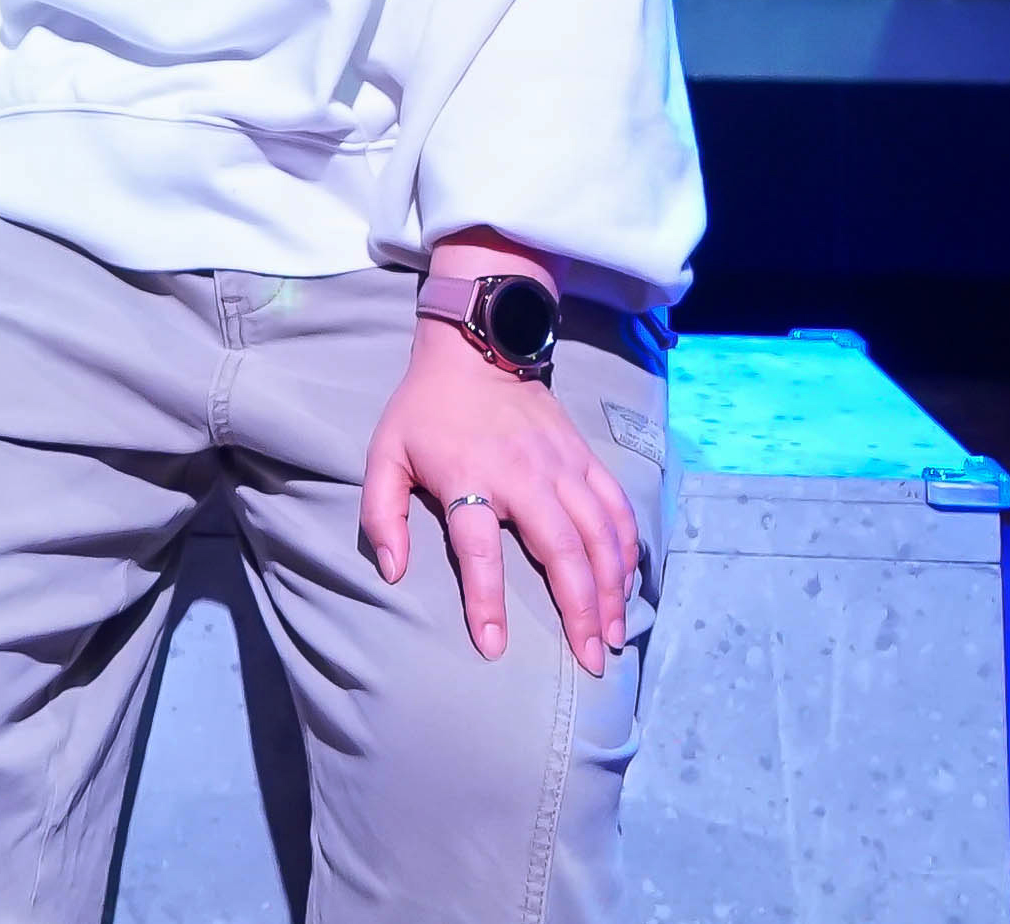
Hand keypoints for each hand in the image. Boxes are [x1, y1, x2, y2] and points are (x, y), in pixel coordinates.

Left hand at [358, 321, 643, 676]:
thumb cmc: (425, 411)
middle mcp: (523, 475)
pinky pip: (615, 508)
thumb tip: (393, 572)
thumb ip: (381, 515)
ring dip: (610, 589)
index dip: (485, 600)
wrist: (476, 347)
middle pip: (560, 550)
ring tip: (613, 635)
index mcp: (469, 477)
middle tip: (589, 661)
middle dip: (578, 610)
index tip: (493, 647)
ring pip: (598, 535)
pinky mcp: (584, 458)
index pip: (478, 550)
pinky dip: (626, 548)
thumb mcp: (385, 455)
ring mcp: (561, 466)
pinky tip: (627, 584)